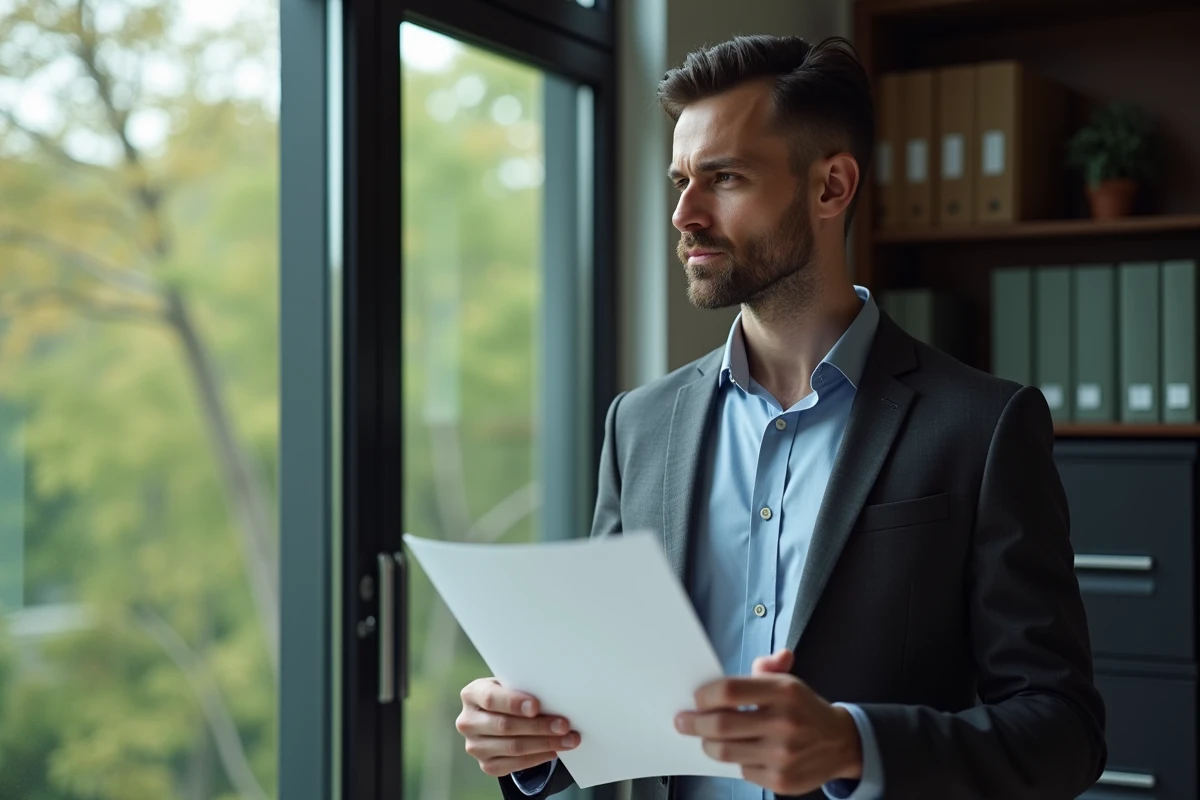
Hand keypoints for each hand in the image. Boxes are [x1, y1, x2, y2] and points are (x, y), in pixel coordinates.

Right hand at [456, 677, 580, 777]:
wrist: (497, 715)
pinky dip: (537, 758)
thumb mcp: (510, 684)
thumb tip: (554, 695)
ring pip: (513, 747)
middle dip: (538, 726)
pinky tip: (553, 750)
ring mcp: (475, 746)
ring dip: (545, 744)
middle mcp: (468, 721)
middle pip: (505, 726)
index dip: (513, 703)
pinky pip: (515, 764)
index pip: (491, 699)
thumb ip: (523, 687)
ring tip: (568, 740)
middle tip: (564, 725)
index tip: (536, 706)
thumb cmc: (509, 694)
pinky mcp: (486, 765)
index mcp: (472, 694)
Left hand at [674, 649, 862, 795]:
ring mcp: (783, 755)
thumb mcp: (790, 682)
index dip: (705, 695)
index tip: (695, 698)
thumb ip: (767, 668)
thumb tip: (760, 662)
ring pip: (726, 751)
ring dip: (708, 744)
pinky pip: (742, 770)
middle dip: (694, 723)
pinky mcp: (781, 780)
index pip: (729, 691)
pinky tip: (739, 752)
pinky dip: (736, 761)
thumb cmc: (804, 709)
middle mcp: (784, 723)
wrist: (841, 744)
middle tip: (682, 721)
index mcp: (784, 692)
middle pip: (721, 725)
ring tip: (704, 738)